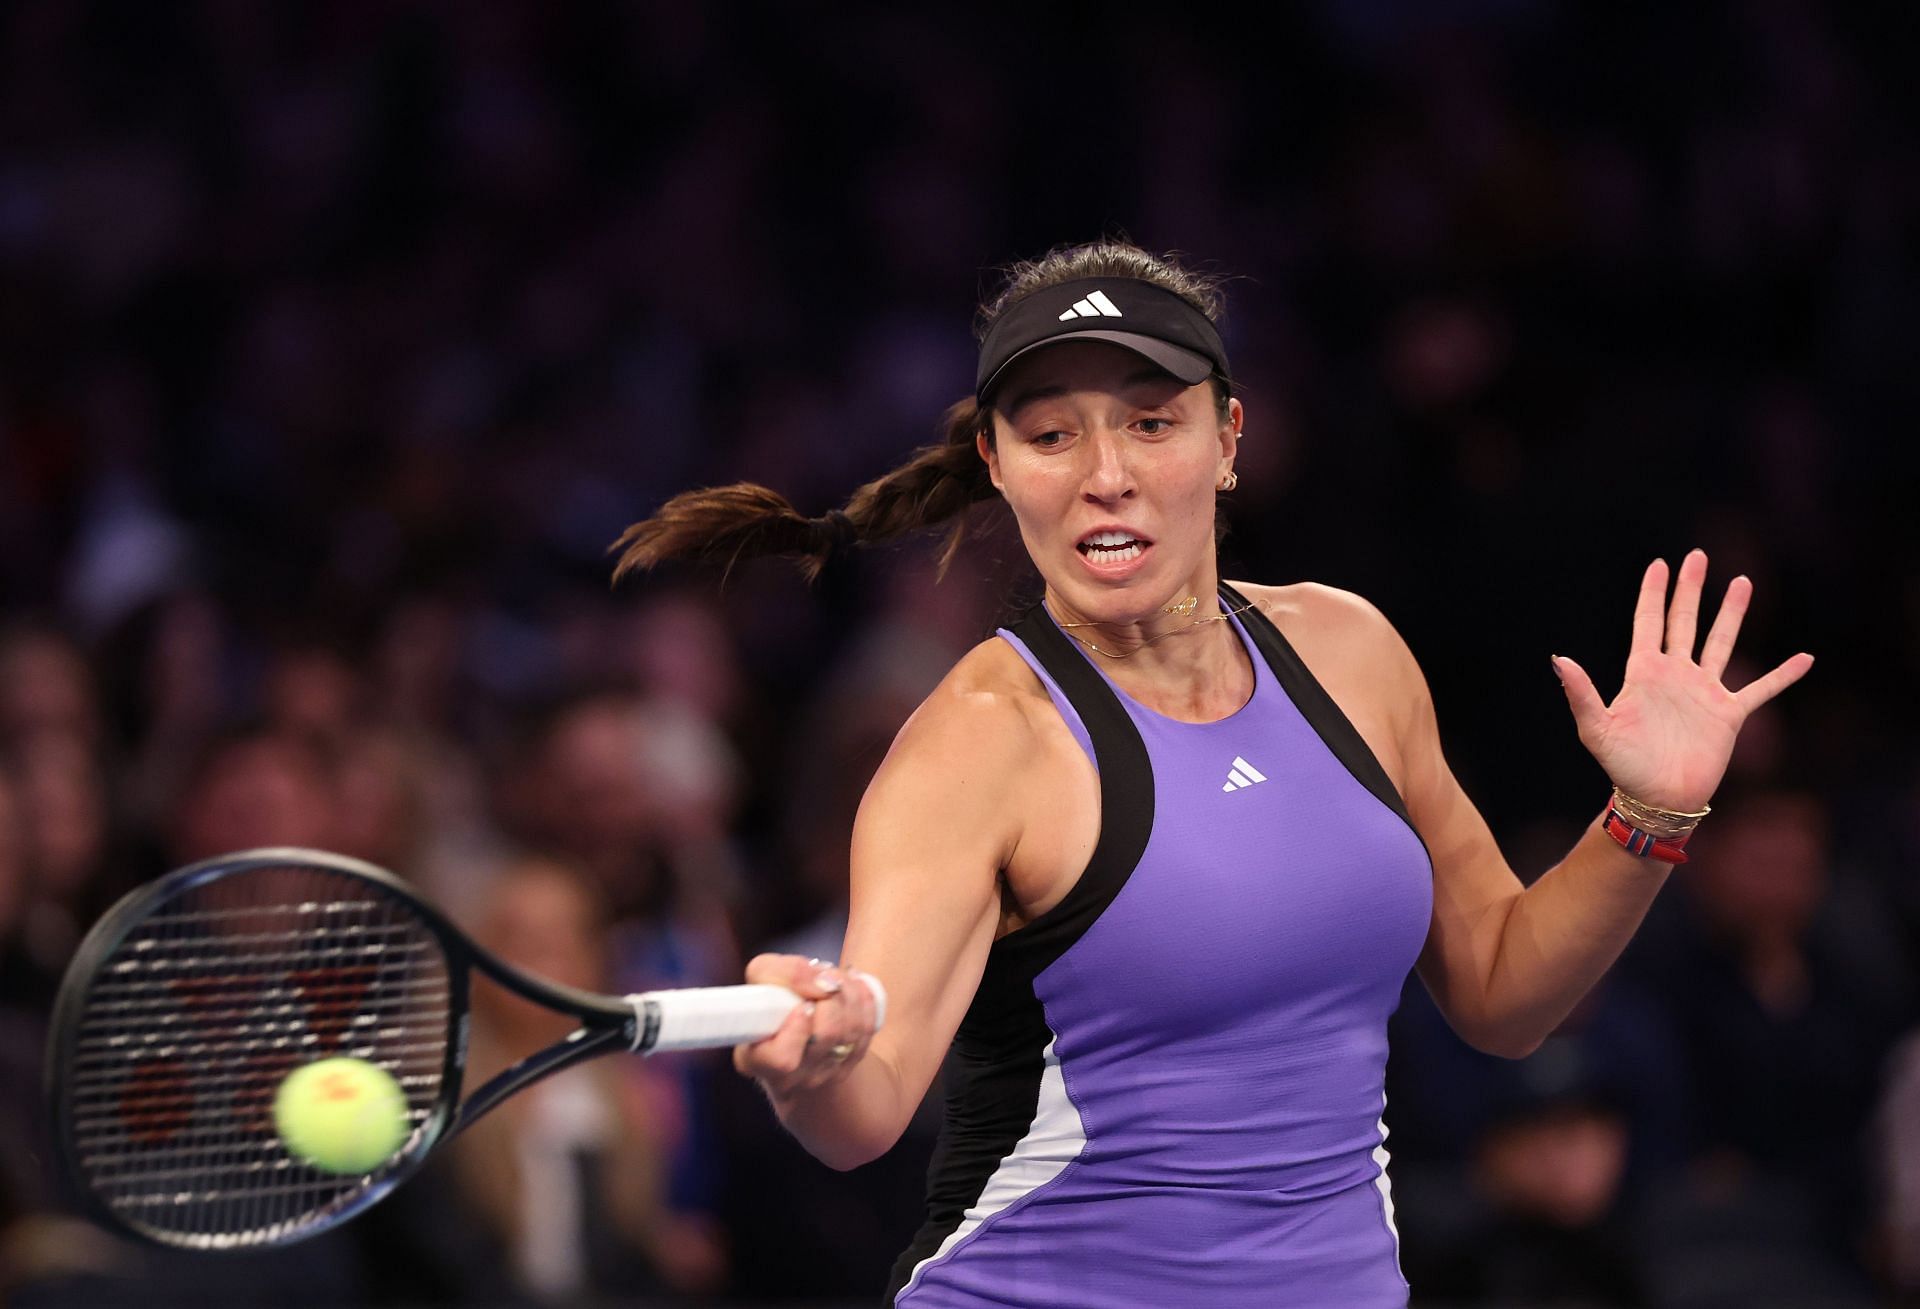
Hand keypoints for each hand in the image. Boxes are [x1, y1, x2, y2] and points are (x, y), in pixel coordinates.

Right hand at [731, 953, 879, 1097]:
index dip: (797, 1029)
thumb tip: (821, 979)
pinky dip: (865, 999)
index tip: (803, 1006)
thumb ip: (780, 972)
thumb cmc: (773, 1001)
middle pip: (827, 1035)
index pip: (781, 1058)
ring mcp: (824, 1073)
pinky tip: (853, 986)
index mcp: (757, 1059)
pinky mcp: (850, 1064)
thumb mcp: (761, 978)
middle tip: (823, 978)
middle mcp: (792, 1075)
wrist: (795, 1028)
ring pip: (851, 1030)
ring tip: (836, 978)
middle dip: (831, 996)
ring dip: (849, 992)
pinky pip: (868, 1028)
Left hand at [1551, 549, 1813, 811]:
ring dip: (1731, 614)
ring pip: (1721, 642)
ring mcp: (1704, 692)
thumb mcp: (1597, 728)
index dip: (1653, 593)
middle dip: (1690, 590)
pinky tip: (1804, 658)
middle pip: (1684, 622)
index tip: (1659, 563)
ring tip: (1741, 582)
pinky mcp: (1728, 714)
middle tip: (1697, 557)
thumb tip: (1558, 659)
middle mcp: (1676, 675)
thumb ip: (1581, 693)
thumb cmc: (1623, 766)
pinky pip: (1761, 689)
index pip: (1648, 622)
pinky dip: (1782, 675)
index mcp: (1643, 673)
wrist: (1657, 798)